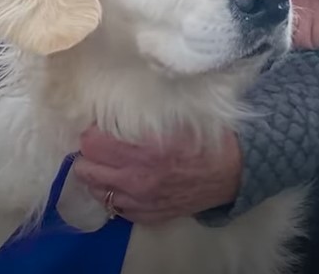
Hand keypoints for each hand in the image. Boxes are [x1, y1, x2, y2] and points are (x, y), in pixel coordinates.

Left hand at [74, 126, 241, 225]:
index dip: (93, 131)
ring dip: (97, 174)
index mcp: (145, 151)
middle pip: (86, 168)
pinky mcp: (146, 215)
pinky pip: (114, 207)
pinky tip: (124, 181)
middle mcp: (137, 179)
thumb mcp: (179, 117)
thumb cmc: (207, 138)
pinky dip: (114, 193)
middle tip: (99, 144)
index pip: (92, 143)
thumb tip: (119, 103)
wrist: (233, 172)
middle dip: (88, 154)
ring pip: (95, 191)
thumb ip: (147, 113)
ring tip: (107, 163)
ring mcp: (140, 201)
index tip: (100, 125)